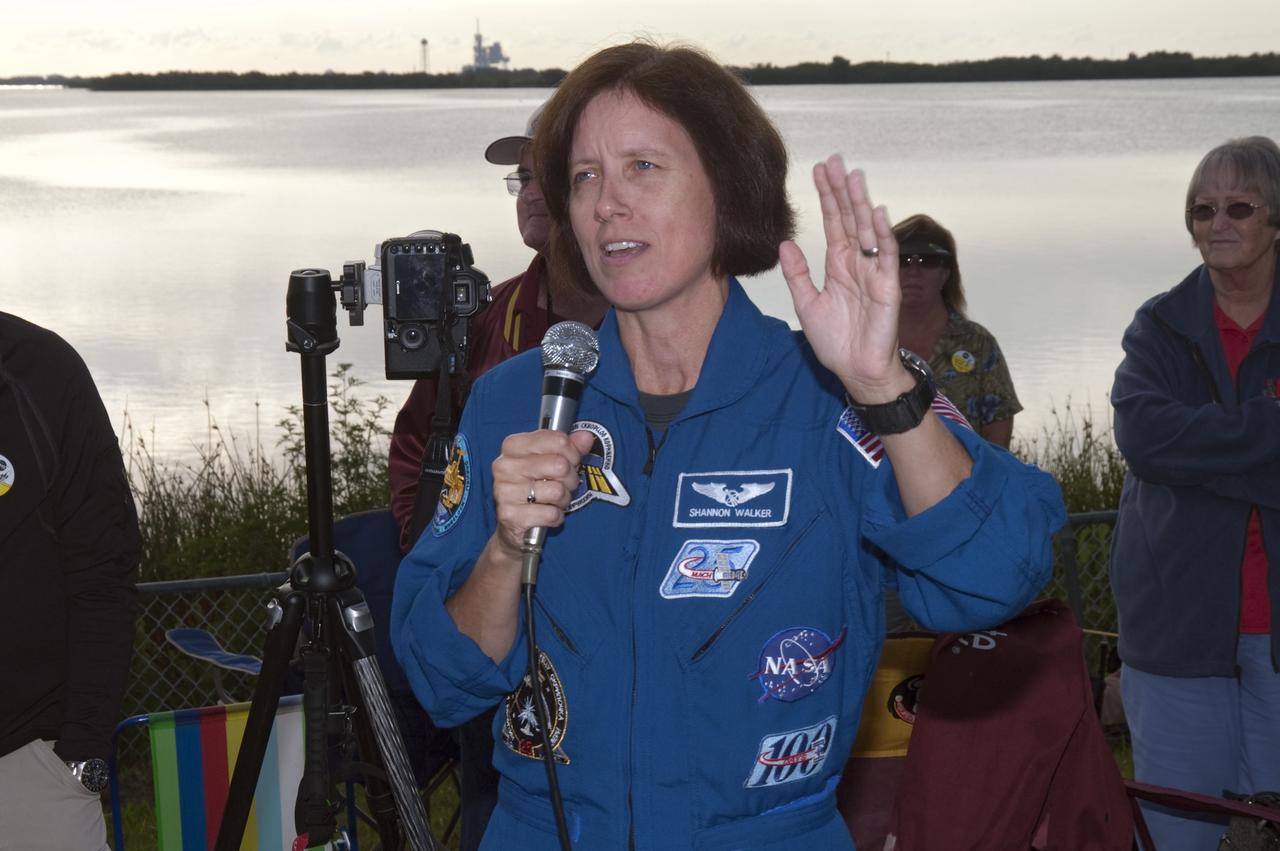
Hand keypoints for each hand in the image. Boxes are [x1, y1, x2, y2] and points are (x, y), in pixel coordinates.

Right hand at [489, 429, 595, 559]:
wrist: (512, 524)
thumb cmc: (534, 487)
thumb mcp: (550, 462)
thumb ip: (570, 448)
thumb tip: (586, 437)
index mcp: (513, 446)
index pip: (558, 440)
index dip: (573, 453)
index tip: (571, 461)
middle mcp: (504, 466)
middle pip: (559, 465)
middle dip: (570, 478)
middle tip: (564, 484)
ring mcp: (504, 491)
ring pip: (557, 491)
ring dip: (563, 499)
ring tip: (554, 500)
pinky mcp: (509, 515)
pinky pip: (551, 514)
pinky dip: (556, 517)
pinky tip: (547, 514)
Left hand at [779, 155, 909, 401]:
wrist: (855, 370)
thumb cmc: (836, 341)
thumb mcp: (807, 304)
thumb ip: (797, 274)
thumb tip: (784, 244)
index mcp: (839, 265)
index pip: (833, 223)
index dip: (827, 197)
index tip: (819, 170)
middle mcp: (858, 263)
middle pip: (850, 219)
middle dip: (842, 190)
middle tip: (835, 160)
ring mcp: (874, 272)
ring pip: (868, 230)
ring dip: (861, 203)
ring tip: (854, 176)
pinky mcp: (887, 287)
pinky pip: (886, 257)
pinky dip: (883, 235)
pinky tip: (877, 213)